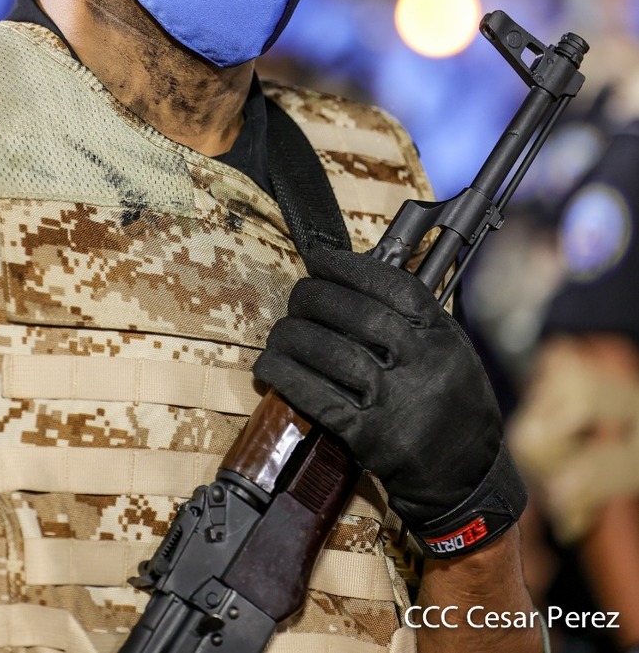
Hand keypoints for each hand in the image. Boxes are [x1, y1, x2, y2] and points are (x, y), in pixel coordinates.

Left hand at [253, 246, 525, 555]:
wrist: (466, 477)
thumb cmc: (453, 404)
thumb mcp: (450, 350)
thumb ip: (411, 318)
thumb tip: (352, 278)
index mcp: (442, 337)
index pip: (393, 287)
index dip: (350, 267)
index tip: (321, 259)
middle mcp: (423, 364)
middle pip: (356, 315)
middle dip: (315, 297)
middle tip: (298, 296)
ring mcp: (397, 402)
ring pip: (331, 353)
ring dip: (293, 336)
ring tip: (281, 332)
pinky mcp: (372, 438)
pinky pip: (318, 397)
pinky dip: (287, 377)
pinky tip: (270, 366)